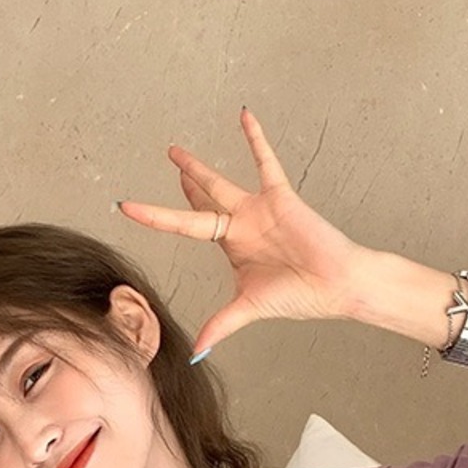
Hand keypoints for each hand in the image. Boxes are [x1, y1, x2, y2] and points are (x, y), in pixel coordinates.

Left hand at [118, 107, 367, 356]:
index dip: (158, 217)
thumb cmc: (299, 296)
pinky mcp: (280, 197)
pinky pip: (265, 162)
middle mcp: (241, 225)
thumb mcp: (248, 309)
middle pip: (202, 200)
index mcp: (232, 247)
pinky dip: (255, 139)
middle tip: (171, 160)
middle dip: (185, 182)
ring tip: (176, 150)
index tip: (131, 207)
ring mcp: (258, 209)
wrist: (335, 286)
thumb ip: (220, 325)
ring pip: (220, 182)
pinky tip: (244, 115)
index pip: (188, 226)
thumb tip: (195, 353)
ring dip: (198, 167)